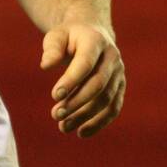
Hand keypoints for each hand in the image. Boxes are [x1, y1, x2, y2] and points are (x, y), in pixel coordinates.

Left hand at [41, 23, 125, 138]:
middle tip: (56, 115)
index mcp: (96, 41)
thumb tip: (46, 65)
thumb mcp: (57, 36)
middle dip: (77, 102)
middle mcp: (112, 57)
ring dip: (85, 116)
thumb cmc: (69, 37)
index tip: (54, 96)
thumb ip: (51, 49)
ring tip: (63, 127)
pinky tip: (81, 133)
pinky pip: (114, 108)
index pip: (85, 63)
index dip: (71, 81)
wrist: (92, 33)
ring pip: (106, 99)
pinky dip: (99, 123)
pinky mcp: (120, 87)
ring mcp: (119, 73)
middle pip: (98, 84)